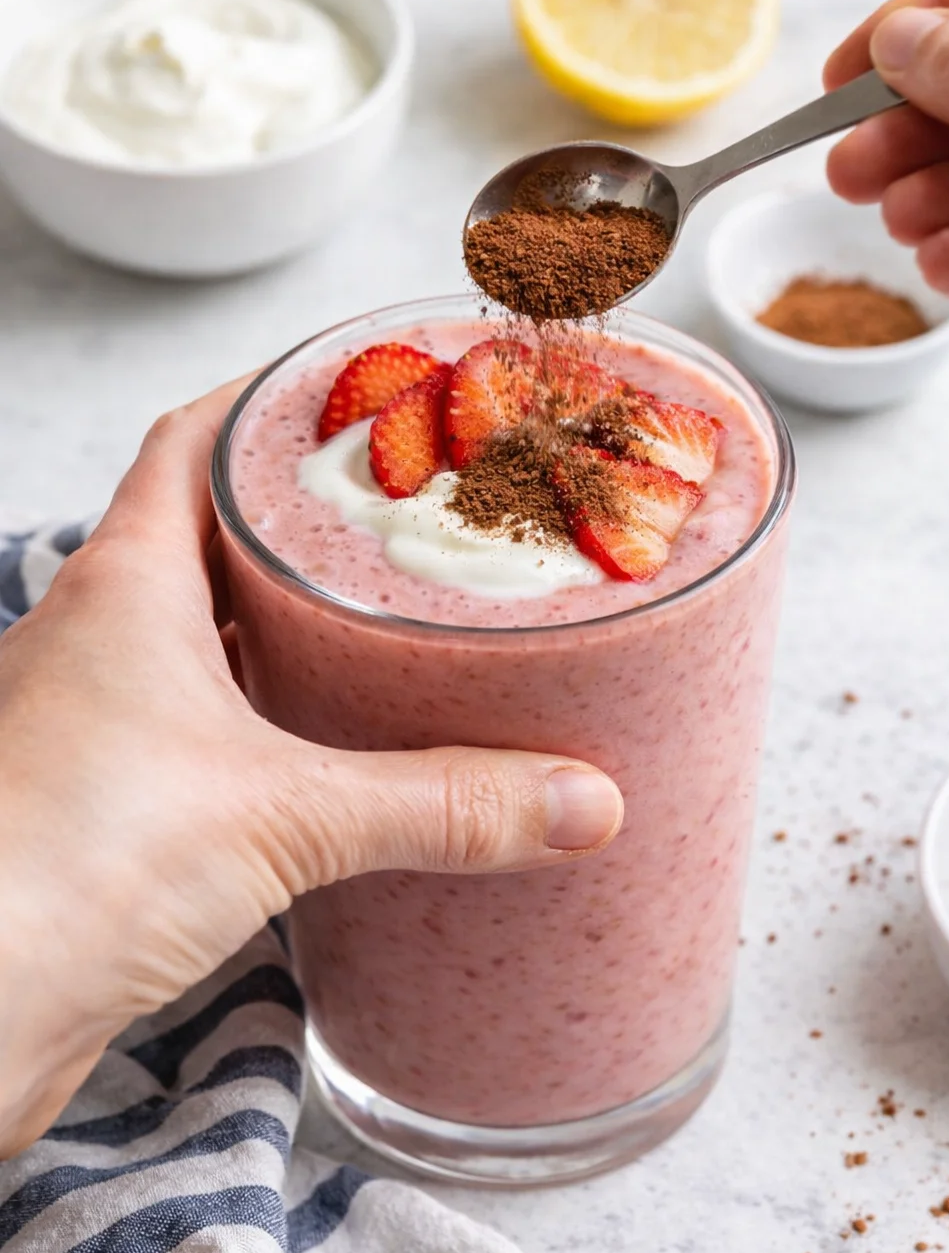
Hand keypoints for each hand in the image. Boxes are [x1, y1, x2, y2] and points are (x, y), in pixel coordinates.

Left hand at [0, 382, 622, 1156]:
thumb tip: (580, 799)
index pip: (190, 441)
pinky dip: (261, 726)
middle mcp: (96, 638)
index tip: (348, 386)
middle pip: (202, 535)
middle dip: (299, 521)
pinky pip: (193, 732)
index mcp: (124, 585)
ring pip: (197, 638)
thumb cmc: (64, 867)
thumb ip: (441, 803)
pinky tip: (324, 757)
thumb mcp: (285, 816)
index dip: (264, 399)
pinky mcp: (104, 806)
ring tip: (383, 624)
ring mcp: (92, 721)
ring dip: (280, 629)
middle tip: (401, 515)